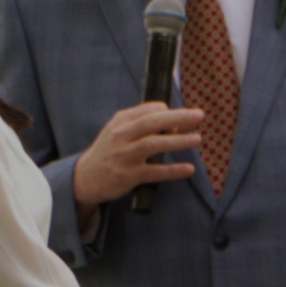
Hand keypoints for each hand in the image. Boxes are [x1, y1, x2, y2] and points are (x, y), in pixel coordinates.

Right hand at [71, 103, 203, 215]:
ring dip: (178, 141)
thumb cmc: (110, 151)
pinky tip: (188, 169)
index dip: (169, 112)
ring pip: (154, 144)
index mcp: (121, 121)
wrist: (86, 177)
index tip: (182, 119)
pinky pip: (154, 172)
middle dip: (179, 117)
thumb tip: (177, 122)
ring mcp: (124, 156)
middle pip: (153, 122)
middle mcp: (121, 136)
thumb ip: (143, 124)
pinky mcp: (128, 176)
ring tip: (197, 139)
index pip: (150, 109)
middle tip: (199, 116)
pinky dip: (172, 170)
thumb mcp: (119, 131)